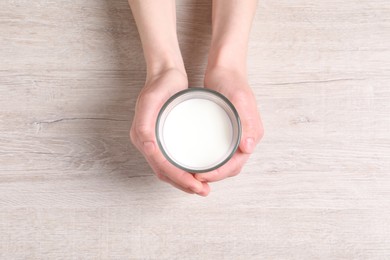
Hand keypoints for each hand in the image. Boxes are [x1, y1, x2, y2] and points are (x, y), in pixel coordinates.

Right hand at [130, 68, 210, 195]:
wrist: (165, 73)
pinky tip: (196, 173)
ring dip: (184, 181)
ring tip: (201, 188)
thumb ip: (144, 124)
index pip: (161, 166)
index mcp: (142, 137)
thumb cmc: (159, 85)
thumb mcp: (150, 101)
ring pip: (169, 170)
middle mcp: (147, 143)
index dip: (178, 178)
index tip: (195, 185)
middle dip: (183, 184)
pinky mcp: (165, 138)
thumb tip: (148, 148)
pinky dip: (184, 171)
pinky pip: (173, 160)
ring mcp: (156, 141)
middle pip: (165, 172)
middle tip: (202, 191)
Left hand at [194, 67, 263, 182]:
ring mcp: (235, 136)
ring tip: (192, 173)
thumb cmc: (233, 82)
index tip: (201, 176)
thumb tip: (248, 148)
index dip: (219, 174)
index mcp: (252, 135)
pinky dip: (208, 160)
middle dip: (213, 177)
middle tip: (193, 179)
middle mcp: (245, 139)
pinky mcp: (225, 131)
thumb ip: (247, 122)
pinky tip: (194, 160)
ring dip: (210, 172)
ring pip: (224, 162)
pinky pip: (218, 152)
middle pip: (230, 167)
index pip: (236, 165)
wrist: (225, 69)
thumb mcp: (240, 99)